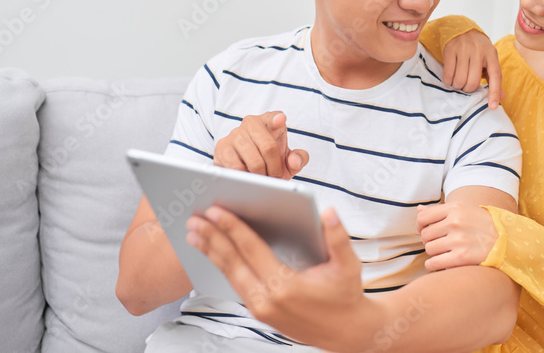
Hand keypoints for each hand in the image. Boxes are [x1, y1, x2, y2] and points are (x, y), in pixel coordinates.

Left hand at [186, 206, 380, 350]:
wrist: (345, 331)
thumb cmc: (346, 296)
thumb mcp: (348, 265)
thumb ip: (337, 237)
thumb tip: (328, 212)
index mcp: (285, 286)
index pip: (252, 250)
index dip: (232, 228)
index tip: (216, 210)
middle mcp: (267, 300)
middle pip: (233, 263)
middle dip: (212, 238)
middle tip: (195, 218)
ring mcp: (260, 309)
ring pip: (229, 275)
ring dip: (212, 252)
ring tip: (195, 234)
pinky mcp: (259, 312)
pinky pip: (235, 284)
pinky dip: (222, 266)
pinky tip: (214, 253)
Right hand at [213, 111, 308, 178]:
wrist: (245, 167)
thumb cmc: (269, 160)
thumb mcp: (286, 159)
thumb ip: (298, 159)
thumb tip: (295, 161)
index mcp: (268, 121)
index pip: (273, 118)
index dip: (277, 119)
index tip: (281, 120)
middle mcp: (251, 123)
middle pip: (268, 147)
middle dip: (275, 168)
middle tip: (276, 179)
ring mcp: (235, 134)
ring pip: (253, 160)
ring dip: (261, 176)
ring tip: (264, 182)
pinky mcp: (222, 148)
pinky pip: (236, 167)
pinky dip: (246, 178)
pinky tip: (249, 181)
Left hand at [417, 201, 498, 270]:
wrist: (507, 241)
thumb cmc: (482, 225)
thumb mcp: (464, 210)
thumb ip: (440, 210)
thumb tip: (419, 210)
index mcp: (455, 208)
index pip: (423, 217)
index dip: (420, 226)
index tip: (426, 231)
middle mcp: (455, 222)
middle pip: (425, 235)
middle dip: (430, 240)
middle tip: (441, 242)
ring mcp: (458, 240)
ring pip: (429, 249)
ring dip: (434, 253)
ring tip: (445, 252)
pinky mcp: (461, 257)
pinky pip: (434, 263)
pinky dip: (434, 265)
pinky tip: (441, 262)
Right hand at [442, 30, 504, 109]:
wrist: (462, 29)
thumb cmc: (478, 50)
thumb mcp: (489, 60)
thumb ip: (494, 78)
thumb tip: (501, 97)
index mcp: (492, 54)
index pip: (495, 76)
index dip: (494, 93)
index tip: (492, 106)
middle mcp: (479, 51)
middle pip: (473, 81)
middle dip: (468, 89)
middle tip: (466, 86)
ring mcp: (464, 49)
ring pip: (459, 79)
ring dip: (458, 86)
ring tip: (458, 82)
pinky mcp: (450, 49)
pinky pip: (448, 74)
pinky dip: (448, 81)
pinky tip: (451, 78)